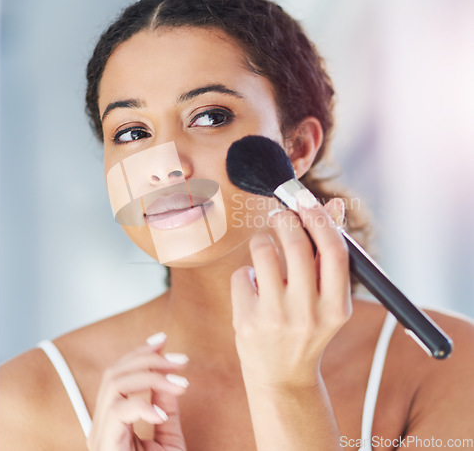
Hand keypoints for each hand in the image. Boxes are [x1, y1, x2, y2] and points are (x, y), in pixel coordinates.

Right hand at [87, 333, 187, 450]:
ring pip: (115, 385)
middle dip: (149, 359)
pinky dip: (142, 405)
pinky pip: (116, 411)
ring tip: (180, 384)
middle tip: (180, 361)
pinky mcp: (105, 445)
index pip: (118, 375)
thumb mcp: (167, 439)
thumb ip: (165, 409)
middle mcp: (100, 427)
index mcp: (111, 424)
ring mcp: (100, 436)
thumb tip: (169, 377)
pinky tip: (161, 414)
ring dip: (151, 376)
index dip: (140, 353)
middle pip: (114, 374)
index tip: (163, 340)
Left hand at [230, 197, 350, 388]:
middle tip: (280, 214)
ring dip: (262, 240)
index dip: (319, 218)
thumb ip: (329, 253)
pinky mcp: (246, 321)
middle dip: (285, 218)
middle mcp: (308, 314)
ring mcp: (275, 318)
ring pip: (262, 250)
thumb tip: (335, 204)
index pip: (333, 250)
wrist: (282, 376)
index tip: (306, 201)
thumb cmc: (308, 328)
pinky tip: (254, 289)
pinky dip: (247, 273)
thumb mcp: (327, 298)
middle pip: (295, 244)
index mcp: (336, 307)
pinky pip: (241, 273)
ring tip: (265, 250)